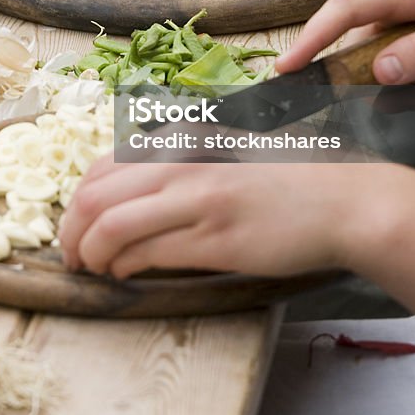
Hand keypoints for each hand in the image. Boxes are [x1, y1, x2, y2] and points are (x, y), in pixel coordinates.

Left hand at [58, 154, 393, 277]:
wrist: (343, 200)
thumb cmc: (286, 179)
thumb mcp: (224, 155)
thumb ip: (180, 166)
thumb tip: (130, 195)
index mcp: (183, 140)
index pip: (102, 166)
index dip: (77, 202)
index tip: (74, 225)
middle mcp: (184, 163)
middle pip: (95, 196)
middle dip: (71, 231)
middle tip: (70, 255)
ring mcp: (199, 199)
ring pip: (112, 226)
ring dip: (90, 254)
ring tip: (91, 269)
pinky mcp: (216, 239)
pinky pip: (148, 253)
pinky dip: (123, 267)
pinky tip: (124, 274)